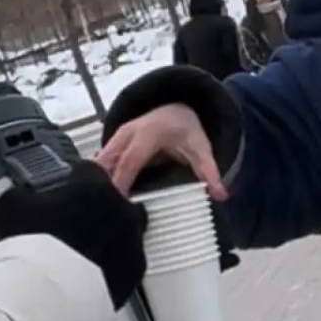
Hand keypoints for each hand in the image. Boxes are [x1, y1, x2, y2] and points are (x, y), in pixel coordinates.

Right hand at [0, 161, 147, 308]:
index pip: (87, 169)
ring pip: (123, 230)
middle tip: (71, 223)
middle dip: (94, 209)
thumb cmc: (32, 252)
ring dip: (106, 235)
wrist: (47, 299)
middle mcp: (121, 208)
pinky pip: (126, 259)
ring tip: (78, 250)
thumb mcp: (11, 205)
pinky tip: (88, 270)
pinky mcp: (135, 271)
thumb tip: (23, 193)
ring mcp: (132, 240)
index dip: (72, 181)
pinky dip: (112, 262)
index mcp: (94, 185)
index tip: (65, 189)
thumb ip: (25, 192)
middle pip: (111, 199)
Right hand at [96, 103, 228, 200]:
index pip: (131, 160)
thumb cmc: (186, 131)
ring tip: (101, 209)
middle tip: (105, 212)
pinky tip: (101, 198)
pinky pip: (100, 163)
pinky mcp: (112, 143)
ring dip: (99, 183)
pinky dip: (99, 179)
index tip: (120, 203)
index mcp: (150, 133)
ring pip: (101, 162)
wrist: (175, 109)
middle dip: (104, 185)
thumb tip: (221, 195)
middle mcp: (129, 132)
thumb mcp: (201, 148)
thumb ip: (210, 171)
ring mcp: (117, 136)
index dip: (122, 181)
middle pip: (110, 162)